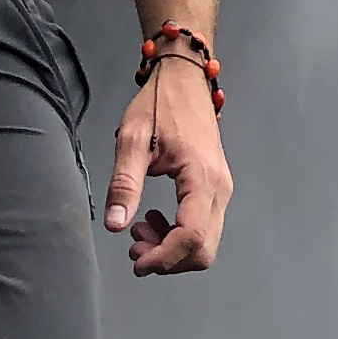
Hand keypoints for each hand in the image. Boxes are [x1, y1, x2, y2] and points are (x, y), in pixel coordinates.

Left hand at [104, 56, 230, 272]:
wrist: (185, 78)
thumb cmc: (159, 103)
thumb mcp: (133, 138)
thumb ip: (125, 183)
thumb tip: (115, 226)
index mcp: (201, 176)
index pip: (191, 236)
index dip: (163, 258)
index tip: (135, 261)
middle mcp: (220, 188)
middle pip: (203, 249)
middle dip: (167, 258)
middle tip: (134, 244)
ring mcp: (222, 188)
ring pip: (205, 243)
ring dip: (172, 249)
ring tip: (139, 228)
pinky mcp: (217, 187)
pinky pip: (204, 226)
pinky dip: (179, 235)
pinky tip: (155, 218)